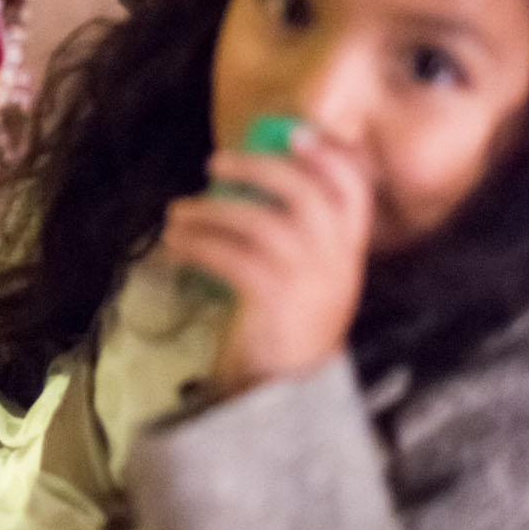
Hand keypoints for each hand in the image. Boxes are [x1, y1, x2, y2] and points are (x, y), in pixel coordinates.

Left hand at [161, 127, 372, 395]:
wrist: (286, 395)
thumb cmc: (288, 326)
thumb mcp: (308, 277)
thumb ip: (299, 234)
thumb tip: (254, 177)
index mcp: (349, 252)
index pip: (354, 189)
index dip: (328, 154)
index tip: (293, 134)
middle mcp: (337, 261)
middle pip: (304, 192)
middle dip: (257, 167)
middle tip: (214, 163)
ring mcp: (308, 280)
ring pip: (258, 222)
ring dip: (209, 210)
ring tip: (176, 213)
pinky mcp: (273, 300)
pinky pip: (229, 256)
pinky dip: (195, 243)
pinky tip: (174, 243)